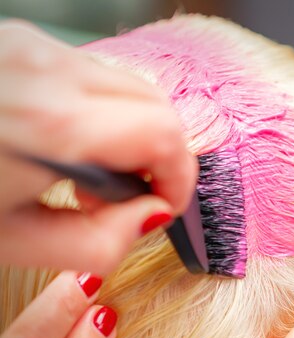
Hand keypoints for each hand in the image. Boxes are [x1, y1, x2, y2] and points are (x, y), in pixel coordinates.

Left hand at [0, 21, 197, 274]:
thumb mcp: (12, 243)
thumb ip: (101, 242)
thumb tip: (148, 216)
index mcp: (54, 124)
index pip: (166, 133)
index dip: (180, 176)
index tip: (164, 204)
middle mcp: (50, 70)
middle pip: (158, 104)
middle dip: (162, 155)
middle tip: (133, 194)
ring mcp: (34, 46)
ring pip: (128, 86)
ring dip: (133, 133)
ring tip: (92, 173)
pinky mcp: (22, 41)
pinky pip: (93, 75)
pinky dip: (102, 112)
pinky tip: (67, 144)